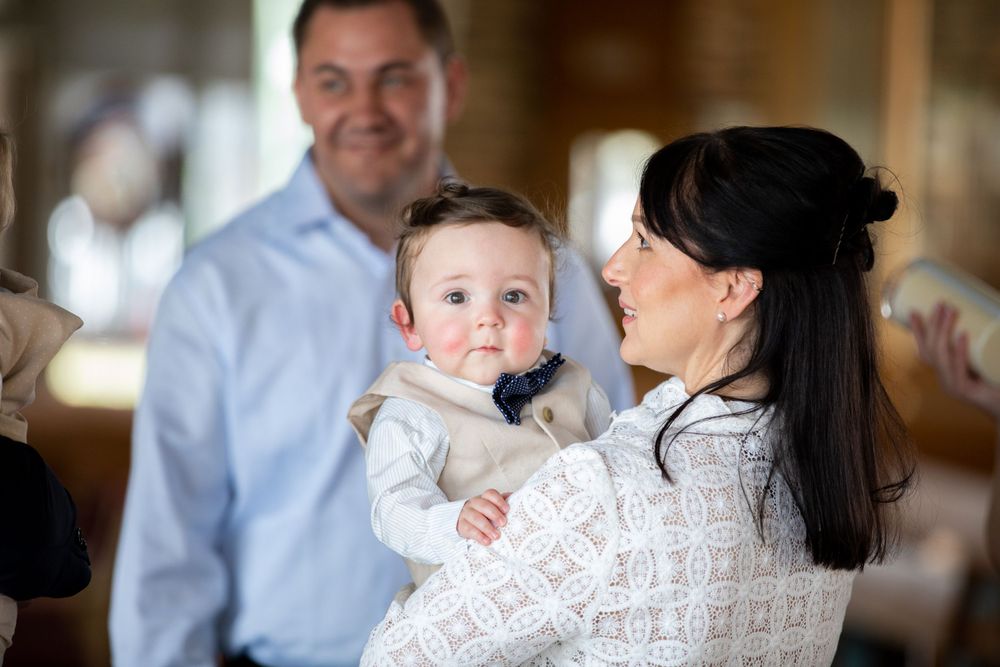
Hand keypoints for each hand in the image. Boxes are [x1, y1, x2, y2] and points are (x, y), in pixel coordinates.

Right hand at [457, 489, 509, 545]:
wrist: (467, 522)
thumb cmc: (485, 515)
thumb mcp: (495, 508)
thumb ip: (505, 504)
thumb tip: (521, 499)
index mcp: (484, 498)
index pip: (490, 494)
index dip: (499, 501)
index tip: (507, 510)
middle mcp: (474, 503)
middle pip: (483, 505)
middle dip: (494, 514)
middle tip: (503, 523)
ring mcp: (466, 514)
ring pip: (475, 518)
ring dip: (487, 527)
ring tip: (496, 536)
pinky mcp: (462, 526)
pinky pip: (469, 530)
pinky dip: (479, 536)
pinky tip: (487, 541)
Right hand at [911, 303, 999, 419]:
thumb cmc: (997, 386)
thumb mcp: (984, 365)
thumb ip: (982, 349)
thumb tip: (990, 315)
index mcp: (946, 374)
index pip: (925, 351)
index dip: (917, 332)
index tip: (914, 311)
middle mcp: (945, 380)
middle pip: (931, 350)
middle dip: (933, 325)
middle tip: (941, 303)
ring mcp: (953, 387)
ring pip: (941, 356)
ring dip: (944, 331)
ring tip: (951, 311)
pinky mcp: (965, 392)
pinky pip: (959, 369)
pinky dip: (960, 351)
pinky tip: (963, 335)